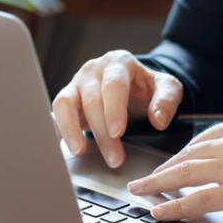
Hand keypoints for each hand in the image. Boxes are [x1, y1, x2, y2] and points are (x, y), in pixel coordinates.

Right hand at [52, 50, 183, 167]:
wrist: (133, 82)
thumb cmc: (147, 85)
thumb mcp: (167, 87)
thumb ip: (166, 100)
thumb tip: (159, 120)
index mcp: (118, 63)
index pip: (113, 84)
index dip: (113, 109)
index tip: (118, 132)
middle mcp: (93, 71)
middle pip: (91, 100)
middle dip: (102, 132)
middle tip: (115, 159)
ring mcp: (76, 84)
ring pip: (64, 103)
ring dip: (71, 129)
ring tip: (80, 151)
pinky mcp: (67, 100)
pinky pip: (56, 112)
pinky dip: (56, 128)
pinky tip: (60, 145)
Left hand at [127, 113, 222, 219]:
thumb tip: (211, 156)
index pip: (201, 140)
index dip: (180, 157)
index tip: (168, 168)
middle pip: (187, 155)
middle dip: (161, 170)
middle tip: (143, 181)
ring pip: (185, 173)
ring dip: (159, 184)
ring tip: (142, 192)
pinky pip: (198, 198)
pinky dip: (175, 206)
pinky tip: (160, 210)